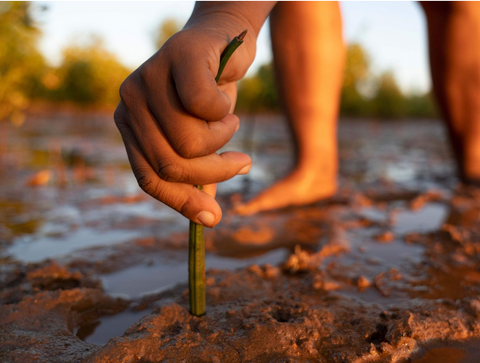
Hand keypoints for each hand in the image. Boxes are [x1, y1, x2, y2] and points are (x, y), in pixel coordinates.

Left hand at [114, 17, 256, 227]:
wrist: (224, 38)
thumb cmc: (211, 92)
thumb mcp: (202, 138)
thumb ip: (197, 173)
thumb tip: (205, 219)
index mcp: (131, 127)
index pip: (149, 178)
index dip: (182, 203)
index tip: (213, 219)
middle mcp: (130, 103)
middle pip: (171, 165)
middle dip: (214, 173)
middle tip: (242, 163)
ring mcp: (148, 78)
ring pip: (189, 142)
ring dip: (223, 140)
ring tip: (230, 121)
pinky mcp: (175, 57)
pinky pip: (205, 107)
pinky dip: (225, 112)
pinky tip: (226, 97)